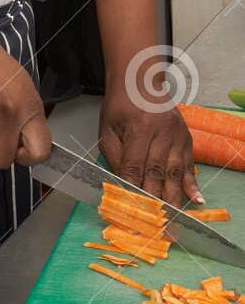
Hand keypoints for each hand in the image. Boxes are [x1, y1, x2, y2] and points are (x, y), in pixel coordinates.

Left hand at [99, 87, 200, 207]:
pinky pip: (189, 166)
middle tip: (151, 222)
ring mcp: (177, 136)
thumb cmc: (119, 107)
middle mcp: (162, 132)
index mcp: (139, 127)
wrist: (140, 81)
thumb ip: (115, 157)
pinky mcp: (186, 139)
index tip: (129, 209)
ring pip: (174, 172)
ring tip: (172, 219)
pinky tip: (197, 200)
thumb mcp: (108, 129)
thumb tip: (121, 185)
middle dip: (153, 199)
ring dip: (173, 197)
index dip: (132, 189)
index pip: (135, 165)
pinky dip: (192, 185)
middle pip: (156, 172)